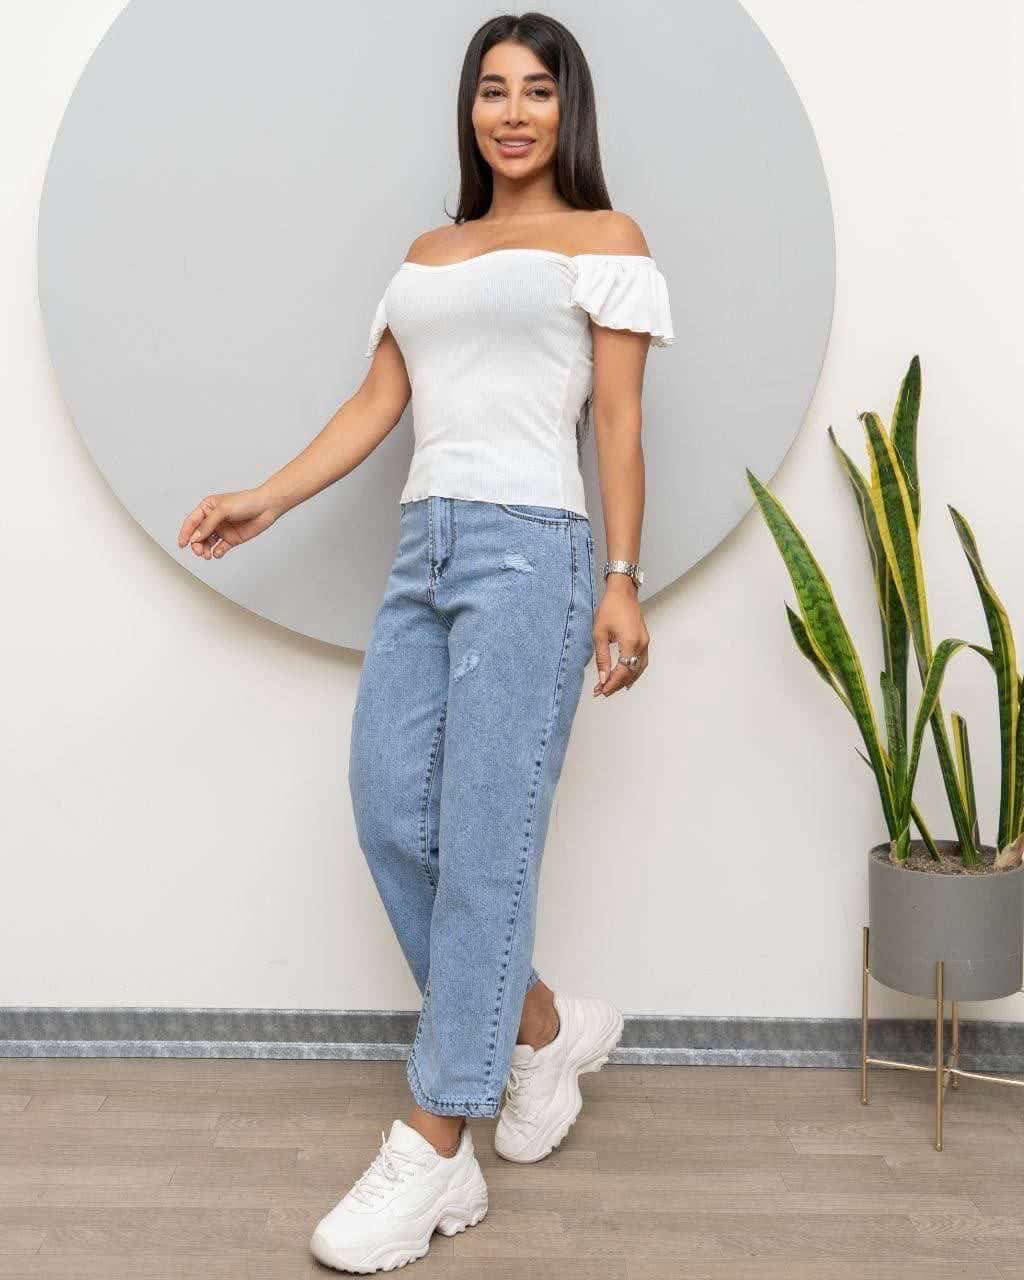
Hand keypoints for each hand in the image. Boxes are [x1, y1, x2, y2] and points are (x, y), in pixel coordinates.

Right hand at [177, 487, 281, 559]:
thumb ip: (208, 524)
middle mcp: (213, 519)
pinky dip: (217, 552)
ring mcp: (222, 529)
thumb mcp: (222, 510)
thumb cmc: (246, 502)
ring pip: (208, 543)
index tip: (182, 544)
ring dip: (205, 550)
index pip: (192, 522)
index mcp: (208, 508)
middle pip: (198, 535)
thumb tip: (195, 537)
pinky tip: (217, 553)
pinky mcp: (232, 539)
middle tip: (198, 551)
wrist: (266, 507)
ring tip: (207, 555)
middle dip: (196, 544)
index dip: (185, 533)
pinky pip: (220, 548)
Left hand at [592, 576, 649, 695]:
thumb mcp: (599, 633)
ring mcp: (645, 642)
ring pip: (639, 669)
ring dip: (626, 680)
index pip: (622, 672)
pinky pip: (642, 662)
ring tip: (612, 687)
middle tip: (602, 691)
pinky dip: (634, 672)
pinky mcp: (645, 640)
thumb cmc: (610, 608)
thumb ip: (602, 658)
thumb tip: (603, 677)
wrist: (623, 592)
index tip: (601, 691)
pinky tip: (626, 677)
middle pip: (632, 673)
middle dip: (617, 684)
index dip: (612, 683)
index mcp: (630, 643)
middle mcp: (641, 645)